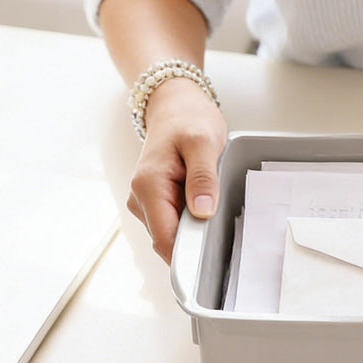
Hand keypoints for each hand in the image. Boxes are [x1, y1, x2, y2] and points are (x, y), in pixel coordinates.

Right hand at [126, 77, 227, 263]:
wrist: (175, 105)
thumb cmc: (187, 119)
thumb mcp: (203, 143)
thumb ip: (203, 178)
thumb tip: (202, 212)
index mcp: (147, 186)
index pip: (164, 239)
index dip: (188, 254)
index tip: (212, 257)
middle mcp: (140, 198)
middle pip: (168, 240)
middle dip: (195, 240)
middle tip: (222, 222)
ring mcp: (145, 201)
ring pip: (172, 233)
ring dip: (194, 228)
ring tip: (211, 201)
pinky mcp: (155, 201)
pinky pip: (174, 222)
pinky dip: (192, 219)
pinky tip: (204, 202)